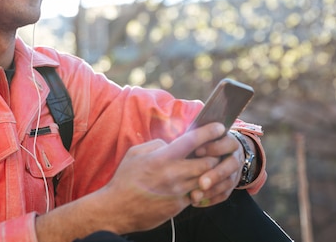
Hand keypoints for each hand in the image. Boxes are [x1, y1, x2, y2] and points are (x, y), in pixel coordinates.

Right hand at [100, 122, 226, 233]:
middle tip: (213, 151)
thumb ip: (156, 145)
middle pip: (207, 162)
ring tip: (207, 166)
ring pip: (205, 179)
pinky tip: (193, 183)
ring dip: (209, 172)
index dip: (209, 131)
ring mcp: (177, 192)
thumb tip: (171, 144)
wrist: (116, 209)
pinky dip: (199, 187)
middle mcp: (173, 174)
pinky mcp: (178, 206)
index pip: (193, 141)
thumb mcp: (135, 153)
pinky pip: (196, 194)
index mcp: (162, 157)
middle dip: (213, 155)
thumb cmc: (124, 179)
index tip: (219, 127)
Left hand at [187, 123, 244, 206]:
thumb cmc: (202, 144)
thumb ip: (195, 138)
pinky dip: (210, 199)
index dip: (214, 147)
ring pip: (228, 182)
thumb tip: (178, 141)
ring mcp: (235, 173)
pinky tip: (195, 202)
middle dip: (216, 174)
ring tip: (194, 196)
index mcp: (228, 141)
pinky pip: (224, 195)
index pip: (227, 143)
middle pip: (232, 164)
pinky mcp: (230, 186)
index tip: (196, 151)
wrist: (218, 155)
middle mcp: (235, 157)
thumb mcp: (201, 138)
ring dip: (212, 190)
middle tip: (201, 182)